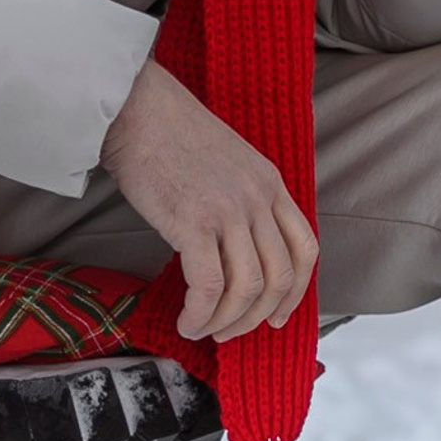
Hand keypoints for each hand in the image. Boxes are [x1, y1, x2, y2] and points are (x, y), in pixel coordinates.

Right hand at [100, 61, 316, 341]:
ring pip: (247, 287)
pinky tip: (187, 321)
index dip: (295, 291)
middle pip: (280, 276)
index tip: (275, 315)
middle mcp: (258, 199)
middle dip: (257, 316)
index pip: (305, 249)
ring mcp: (229, 211)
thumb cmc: (170, 134)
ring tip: (203, 329)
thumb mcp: (230, 162)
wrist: (135, 108)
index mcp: (271, 184)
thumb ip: (243, 199)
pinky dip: (201, 314)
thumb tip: (235, 249)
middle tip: (231, 332)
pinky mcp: (193, 222)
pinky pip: (209, 286)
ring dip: (226, 321)